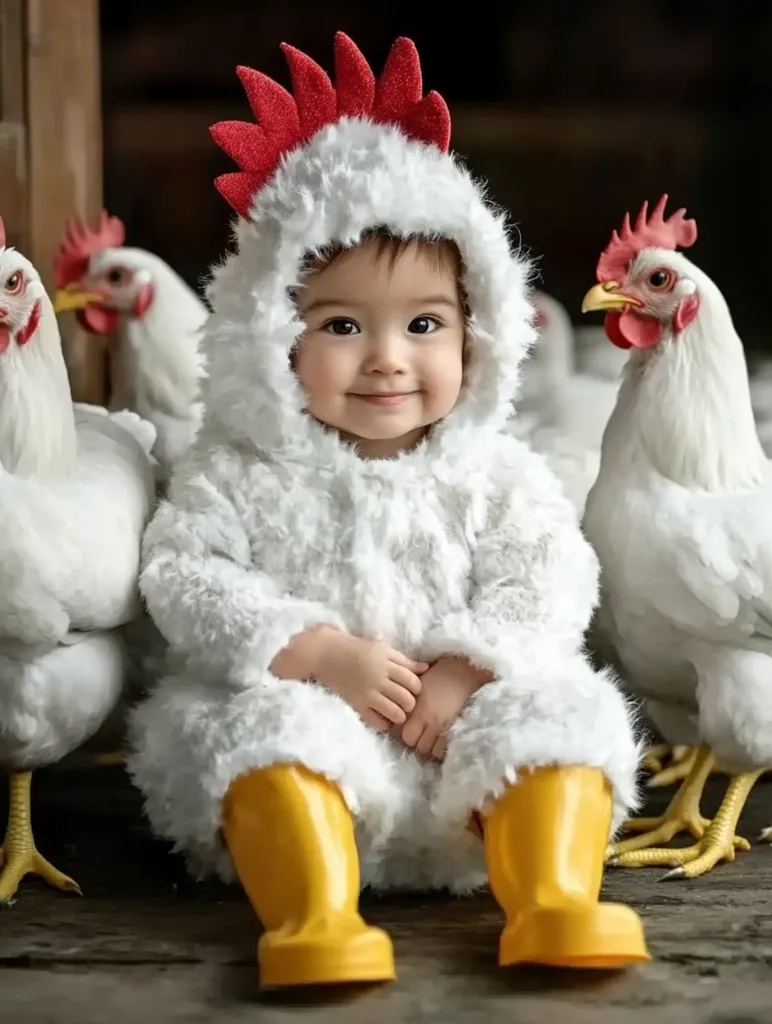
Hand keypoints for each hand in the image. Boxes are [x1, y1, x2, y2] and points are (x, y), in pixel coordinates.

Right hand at [311, 631, 428, 731]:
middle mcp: (379, 680)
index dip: (417, 688)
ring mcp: (368, 694)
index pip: (413, 682)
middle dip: (411, 703)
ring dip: (401, 715)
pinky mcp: (357, 705)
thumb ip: (404, 661)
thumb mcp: (383, 650)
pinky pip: (376, 721)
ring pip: (395, 713)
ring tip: (398, 712)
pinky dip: (384, 723)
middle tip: (407, 702)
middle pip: (407, 699)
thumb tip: (426, 668)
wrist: (329, 655)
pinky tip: (385, 718)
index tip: (413, 689)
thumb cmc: (358, 650)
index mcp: (387, 664)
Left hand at [400, 656, 490, 759]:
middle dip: (412, 738)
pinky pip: (441, 750)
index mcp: (413, 706)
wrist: (462, 673)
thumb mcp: (416, 685)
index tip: (404, 725)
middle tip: (417, 731)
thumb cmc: (437, 675)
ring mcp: (439, 726)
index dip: (399, 729)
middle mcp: (425, 719)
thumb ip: (405, 701)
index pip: (397, 730)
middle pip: (410, 742)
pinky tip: (439, 740)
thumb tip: (397, 711)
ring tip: (428, 736)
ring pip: (425, 749)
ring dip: (425, 744)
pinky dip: (438, 748)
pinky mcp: (452, 730)